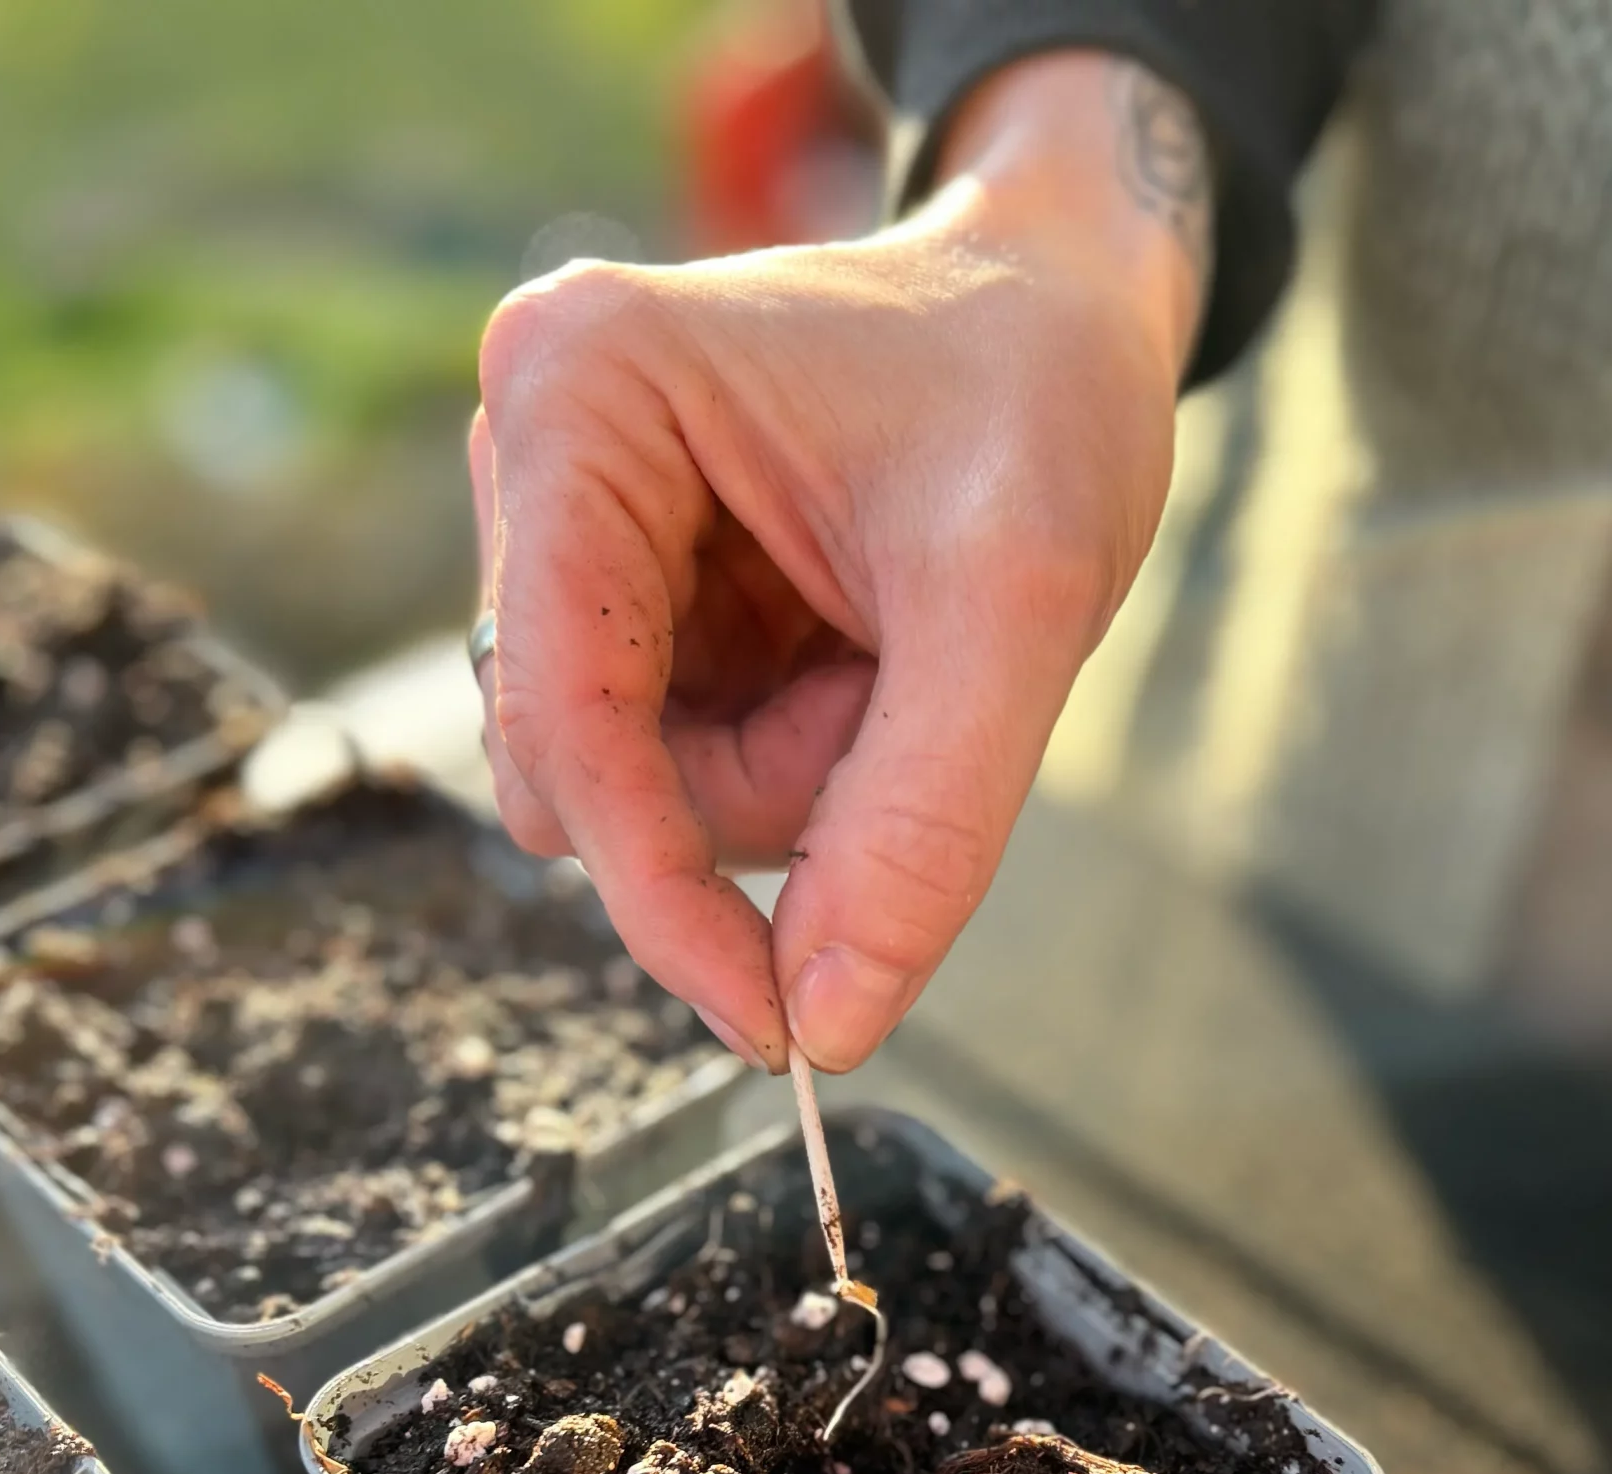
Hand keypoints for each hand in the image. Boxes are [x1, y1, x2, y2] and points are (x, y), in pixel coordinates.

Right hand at [471, 51, 1207, 1071]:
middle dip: (763, 792)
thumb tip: (823, 1026)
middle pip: (586, 772)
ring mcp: (571, 533)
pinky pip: (679, 767)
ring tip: (893, 657)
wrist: (1074, 309)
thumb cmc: (1044, 391)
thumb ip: (920, 826)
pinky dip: (789, 762)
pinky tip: (857, 661)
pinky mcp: (623, 595)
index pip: (566, 716)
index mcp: (581, 393)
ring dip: (785, 782)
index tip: (769, 1023)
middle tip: (904, 690)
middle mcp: (537, 455)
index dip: (658, 891)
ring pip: (636, 790)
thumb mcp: (1017, 603)